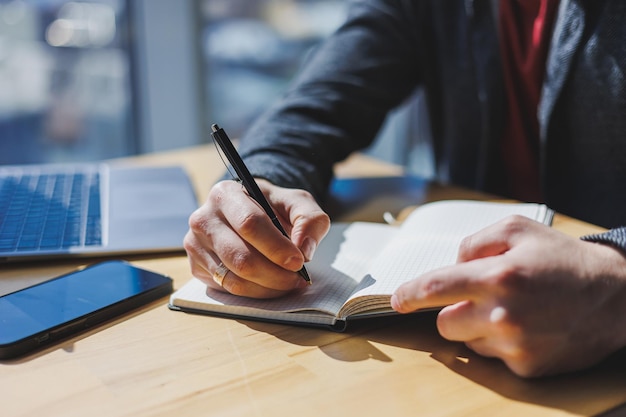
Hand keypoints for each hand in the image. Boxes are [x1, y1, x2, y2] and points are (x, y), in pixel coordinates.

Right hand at [184, 179, 329, 297]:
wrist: (251, 214)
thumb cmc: (273, 207)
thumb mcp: (297, 203)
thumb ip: (309, 220)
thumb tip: (304, 248)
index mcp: (226, 194)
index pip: (250, 224)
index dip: (277, 247)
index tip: (298, 261)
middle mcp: (203, 218)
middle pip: (240, 257)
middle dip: (275, 274)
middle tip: (297, 278)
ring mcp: (195, 244)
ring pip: (234, 279)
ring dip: (267, 287)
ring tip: (288, 282)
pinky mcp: (196, 266)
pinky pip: (227, 289)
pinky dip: (255, 293)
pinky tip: (270, 284)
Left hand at [391, 215, 625, 376]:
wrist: (614, 296)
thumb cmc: (562, 258)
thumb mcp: (518, 229)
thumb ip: (475, 241)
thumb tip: (451, 264)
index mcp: (498, 276)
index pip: (435, 288)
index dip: (409, 294)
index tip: (397, 301)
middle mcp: (504, 314)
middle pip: (444, 323)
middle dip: (452, 311)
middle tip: (478, 299)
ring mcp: (516, 346)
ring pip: (467, 342)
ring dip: (477, 328)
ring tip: (511, 311)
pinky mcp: (528, 368)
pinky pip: (492, 358)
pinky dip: (500, 344)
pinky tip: (526, 329)